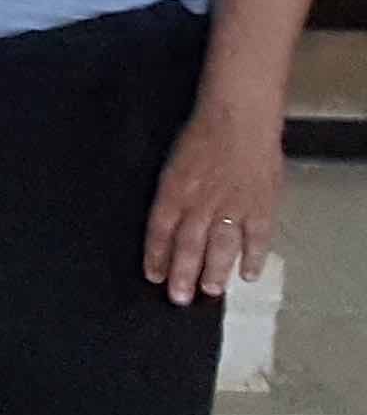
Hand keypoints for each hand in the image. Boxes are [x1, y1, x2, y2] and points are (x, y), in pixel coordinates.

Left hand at [145, 103, 285, 305]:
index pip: (160, 230)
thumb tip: (167, 218)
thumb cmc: (202, 133)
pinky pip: (257, 238)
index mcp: (175, 191)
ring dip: (215, 272)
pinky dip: (254, 258)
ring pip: (221, 247)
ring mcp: (233, 206)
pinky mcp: (261, 205)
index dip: (156, 256)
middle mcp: (201, 203)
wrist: (239, 116)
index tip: (153, 277)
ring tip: (210, 291)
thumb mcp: (173, 161)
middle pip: (189, 245)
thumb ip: (172, 192)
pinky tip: (249, 275)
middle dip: (182, 274)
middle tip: (179, 298)